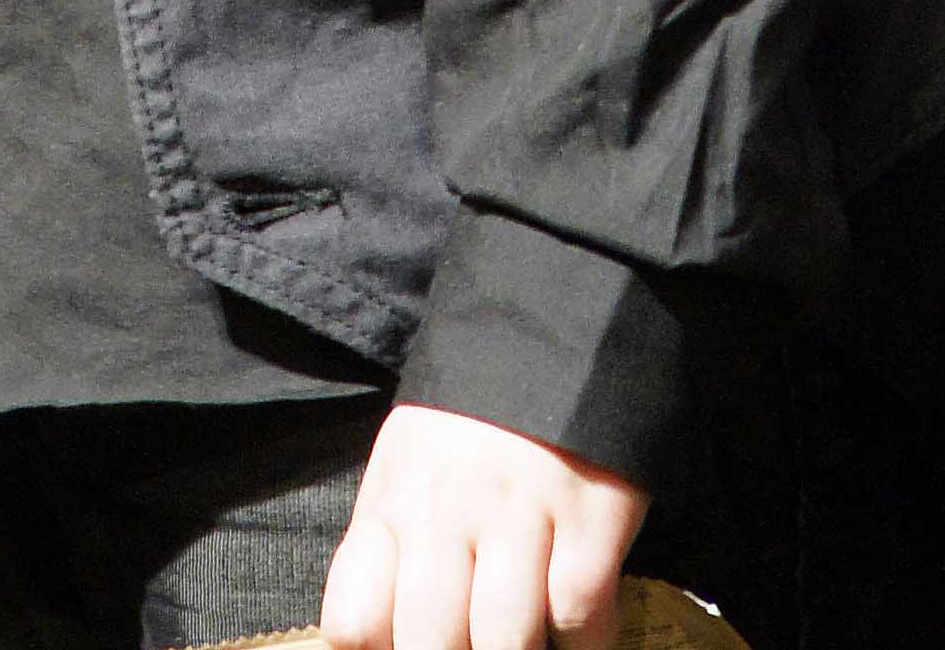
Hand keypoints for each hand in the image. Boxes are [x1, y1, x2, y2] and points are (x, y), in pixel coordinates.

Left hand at [318, 404, 648, 649]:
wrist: (556, 326)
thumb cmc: (472, 422)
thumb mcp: (407, 468)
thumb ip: (393, 551)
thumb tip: (385, 640)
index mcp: (393, 500)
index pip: (355, 622)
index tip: (411, 648)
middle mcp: (447, 507)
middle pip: (429, 642)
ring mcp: (520, 509)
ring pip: (505, 640)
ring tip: (522, 646)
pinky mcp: (590, 512)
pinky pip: (581, 614)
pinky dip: (583, 642)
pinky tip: (577, 632)